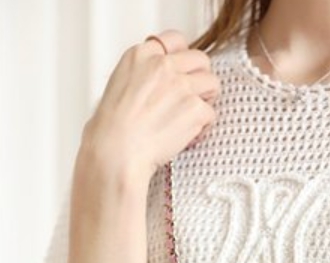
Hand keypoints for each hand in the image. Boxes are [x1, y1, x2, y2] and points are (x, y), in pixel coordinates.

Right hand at [82, 30, 219, 182]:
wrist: (116, 151)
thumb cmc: (112, 128)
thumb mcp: (120, 84)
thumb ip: (144, 74)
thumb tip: (160, 81)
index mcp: (141, 55)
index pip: (175, 39)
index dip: (183, 57)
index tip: (183, 70)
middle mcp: (163, 65)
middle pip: (200, 59)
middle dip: (200, 77)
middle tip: (194, 96)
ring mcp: (181, 85)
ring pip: (212, 83)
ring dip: (206, 100)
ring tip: (192, 117)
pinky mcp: (194, 108)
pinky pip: (211, 113)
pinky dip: (203, 127)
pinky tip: (188, 136)